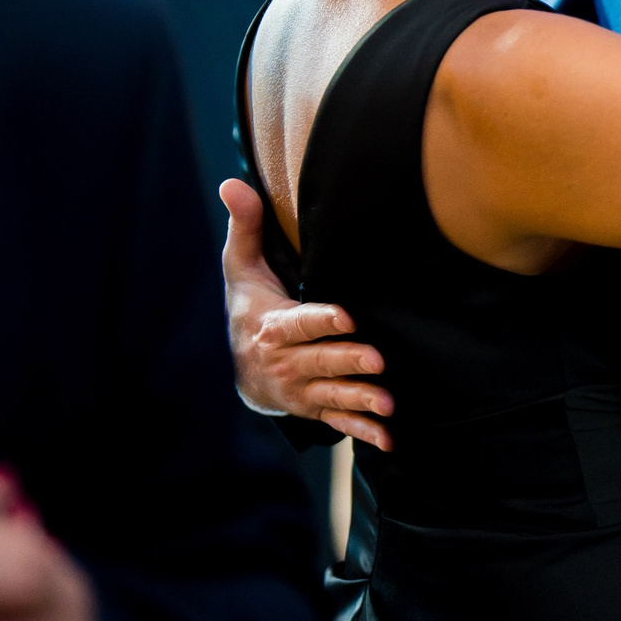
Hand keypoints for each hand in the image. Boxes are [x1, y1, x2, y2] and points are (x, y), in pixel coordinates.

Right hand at [218, 179, 393, 450]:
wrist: (240, 368)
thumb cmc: (249, 308)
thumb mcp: (241, 269)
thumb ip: (245, 227)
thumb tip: (231, 182)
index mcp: (272, 327)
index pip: (298, 323)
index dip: (321, 321)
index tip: (347, 316)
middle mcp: (285, 363)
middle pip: (320, 362)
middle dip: (348, 361)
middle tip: (378, 359)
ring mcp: (300, 389)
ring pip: (332, 395)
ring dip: (359, 399)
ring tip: (387, 403)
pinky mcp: (314, 408)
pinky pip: (339, 421)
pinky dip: (363, 431)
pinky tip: (389, 438)